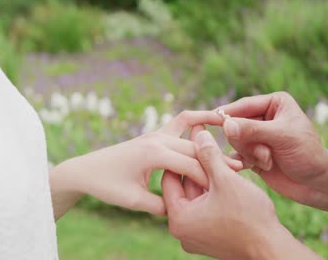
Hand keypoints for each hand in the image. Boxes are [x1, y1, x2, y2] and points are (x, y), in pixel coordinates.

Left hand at [49, 111, 241, 218]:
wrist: (84, 170)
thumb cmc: (106, 186)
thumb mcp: (134, 201)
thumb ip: (161, 204)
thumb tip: (184, 207)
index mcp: (153, 154)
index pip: (191, 164)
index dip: (212, 175)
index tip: (233, 183)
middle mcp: (156, 139)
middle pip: (195, 147)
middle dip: (217, 158)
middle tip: (242, 165)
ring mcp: (155, 134)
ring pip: (189, 127)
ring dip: (209, 128)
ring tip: (232, 127)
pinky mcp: (155, 135)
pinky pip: (181, 122)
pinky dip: (197, 119)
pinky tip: (212, 121)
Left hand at [162, 130, 318, 259]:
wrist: (271, 248)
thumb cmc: (249, 217)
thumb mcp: (226, 180)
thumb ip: (209, 155)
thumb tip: (197, 133)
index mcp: (179, 219)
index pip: (170, 178)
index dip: (181, 153)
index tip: (190, 135)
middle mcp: (183, 230)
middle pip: (184, 186)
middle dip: (196, 162)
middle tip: (202, 137)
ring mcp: (197, 235)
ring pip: (197, 195)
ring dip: (207, 175)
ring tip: (215, 150)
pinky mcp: (210, 236)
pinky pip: (207, 207)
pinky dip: (214, 190)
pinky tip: (224, 170)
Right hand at [218, 92, 327, 215]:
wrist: (317, 184)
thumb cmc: (307, 154)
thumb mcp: (281, 137)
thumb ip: (252, 130)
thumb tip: (226, 124)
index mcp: (274, 104)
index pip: (243, 105)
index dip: (227, 113)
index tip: (211, 119)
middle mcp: (263, 118)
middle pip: (235, 125)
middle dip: (248, 142)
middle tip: (265, 153)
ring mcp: (257, 138)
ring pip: (235, 142)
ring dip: (251, 154)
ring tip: (268, 160)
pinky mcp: (253, 155)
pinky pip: (236, 156)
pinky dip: (243, 162)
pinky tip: (259, 166)